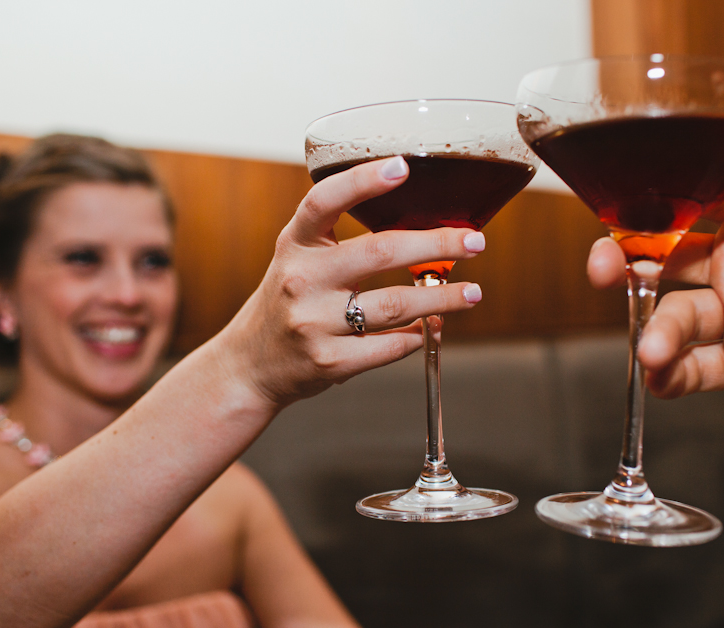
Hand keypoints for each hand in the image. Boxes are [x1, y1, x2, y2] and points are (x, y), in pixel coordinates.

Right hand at [223, 156, 485, 405]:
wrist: (250, 364)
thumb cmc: (288, 302)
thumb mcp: (299, 258)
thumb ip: (341, 239)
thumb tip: (422, 232)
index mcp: (295, 244)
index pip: (324, 202)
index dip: (363, 181)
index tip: (401, 167)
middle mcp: (301, 280)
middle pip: (380, 253)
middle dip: (437, 244)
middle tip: (474, 241)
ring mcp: (313, 323)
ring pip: (396, 305)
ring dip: (443, 298)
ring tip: (471, 293)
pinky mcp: (329, 362)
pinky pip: (389, 347)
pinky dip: (418, 337)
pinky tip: (430, 328)